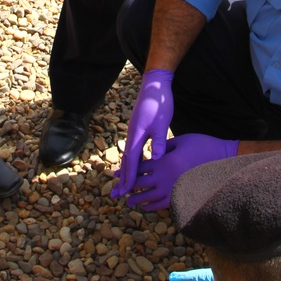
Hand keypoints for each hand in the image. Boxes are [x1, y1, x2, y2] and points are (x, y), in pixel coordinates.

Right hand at [112, 69, 174, 196]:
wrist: (154, 85)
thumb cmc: (159, 104)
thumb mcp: (162, 123)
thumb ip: (159, 141)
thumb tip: (156, 159)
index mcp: (137, 135)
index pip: (132, 161)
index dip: (130, 177)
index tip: (126, 191)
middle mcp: (132, 134)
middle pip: (126, 161)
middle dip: (123, 178)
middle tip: (118, 194)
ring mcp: (133, 131)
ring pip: (128, 156)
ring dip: (125, 171)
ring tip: (123, 184)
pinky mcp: (137, 129)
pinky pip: (132, 149)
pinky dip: (131, 161)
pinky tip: (133, 165)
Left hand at [125, 133, 237, 210]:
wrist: (222, 159)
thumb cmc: (202, 145)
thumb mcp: (180, 140)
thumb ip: (163, 146)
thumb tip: (151, 152)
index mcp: (164, 160)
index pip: (139, 167)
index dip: (126, 171)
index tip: (114, 175)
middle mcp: (166, 176)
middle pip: (140, 184)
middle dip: (127, 187)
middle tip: (115, 192)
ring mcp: (174, 187)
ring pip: (149, 197)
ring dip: (137, 200)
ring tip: (129, 202)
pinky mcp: (182, 195)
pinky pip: (163, 204)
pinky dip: (152, 207)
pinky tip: (146, 207)